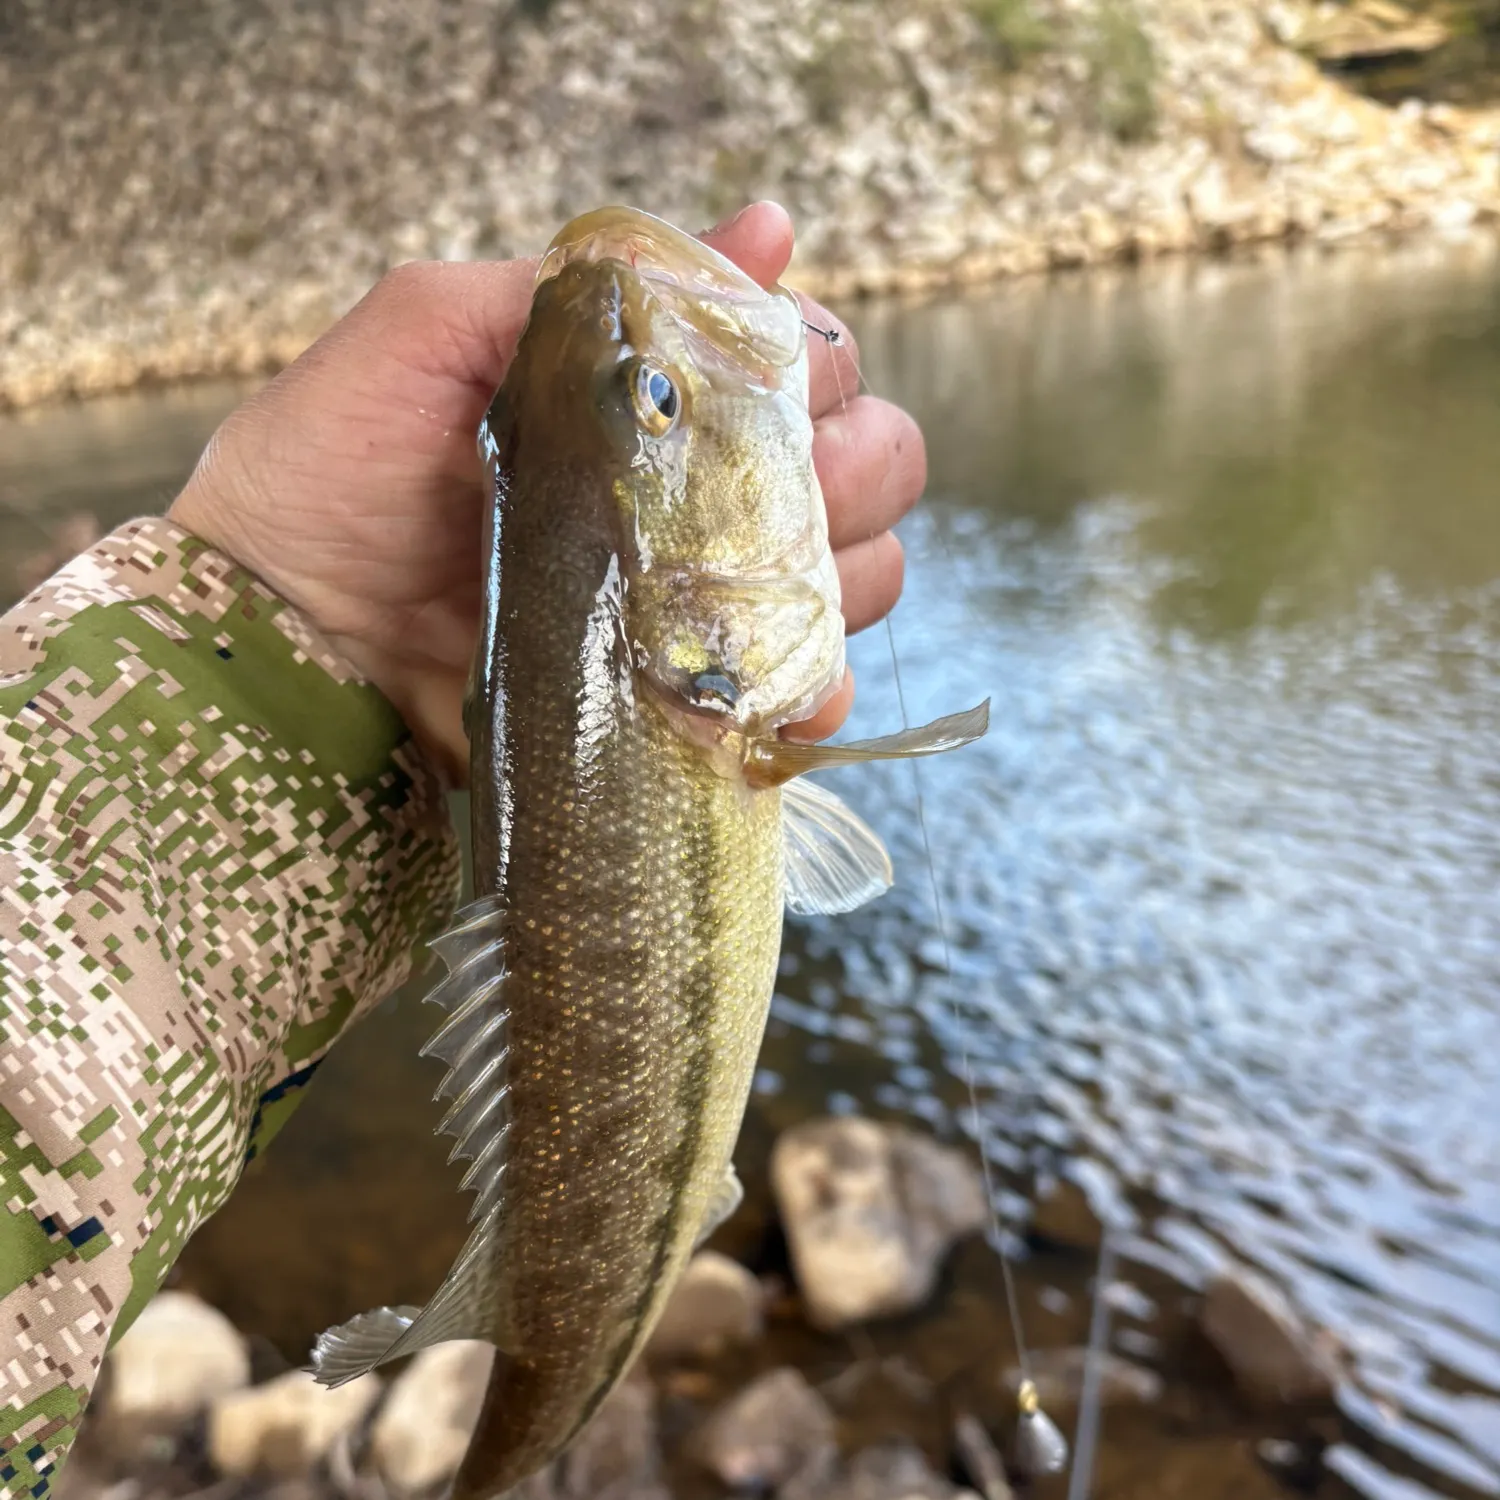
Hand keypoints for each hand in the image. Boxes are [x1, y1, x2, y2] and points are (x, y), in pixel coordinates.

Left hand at [169, 203, 923, 785]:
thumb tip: (763, 229)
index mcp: (653, 403)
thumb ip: (572, 287)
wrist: (283, 650)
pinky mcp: (686, 696)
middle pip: (866, 465)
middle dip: (853, 465)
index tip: (778, 383)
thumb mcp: (427, 337)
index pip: (804, 365)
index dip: (818, 366)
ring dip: (844, 569)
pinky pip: (805, 690)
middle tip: (782, 488)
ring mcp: (701, 603)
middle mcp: (696, 497)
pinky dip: (815, 687)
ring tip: (757, 581)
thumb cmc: (330, 482)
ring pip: (860, 571)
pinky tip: (771, 685)